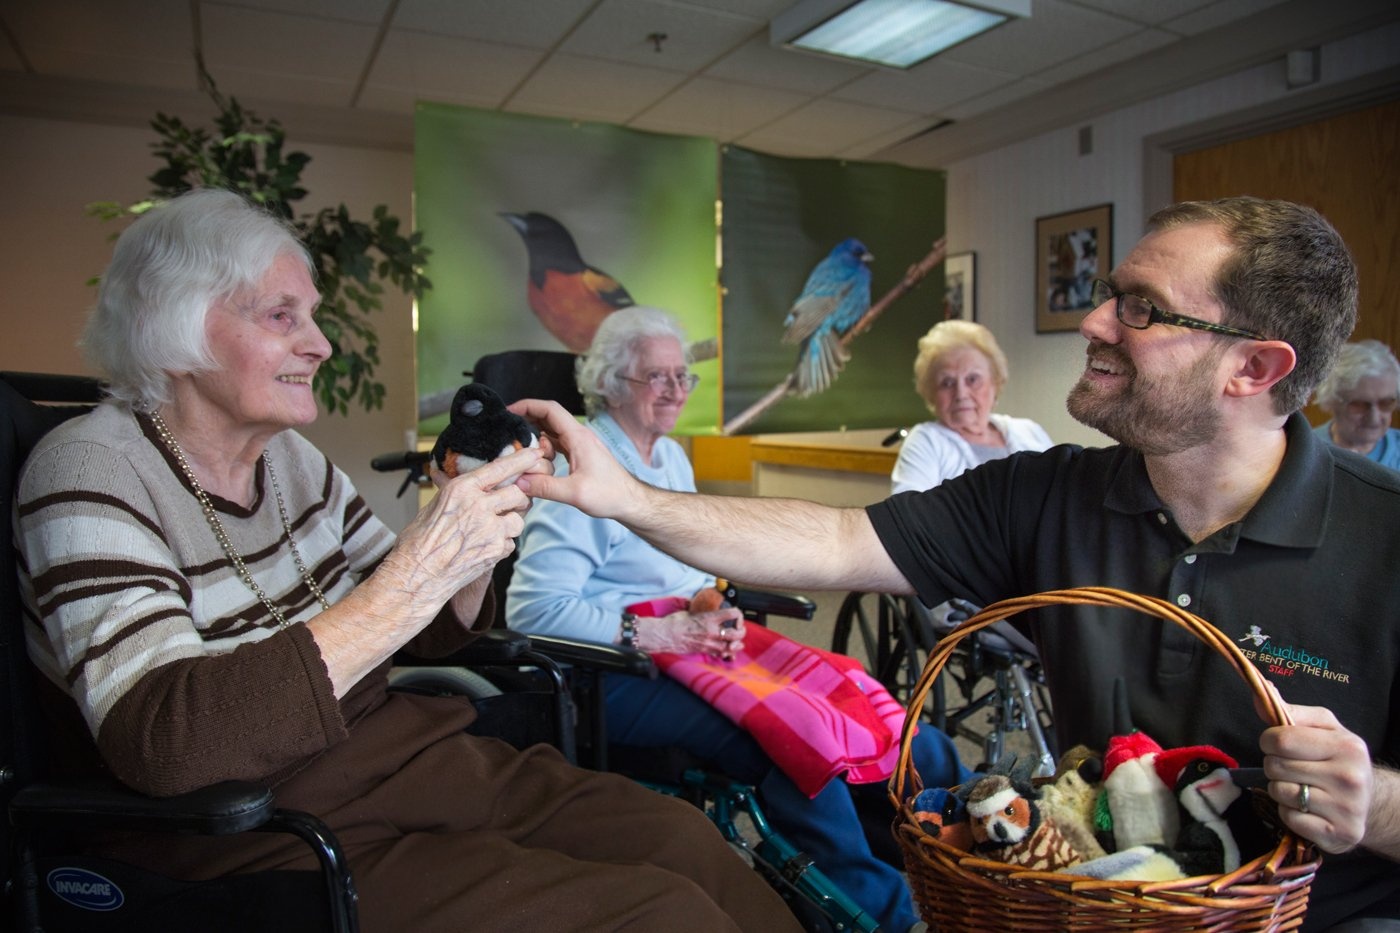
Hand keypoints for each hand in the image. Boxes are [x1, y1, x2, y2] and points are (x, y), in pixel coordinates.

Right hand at [380, 446, 543, 611]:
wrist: (417, 576)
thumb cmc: (418, 542)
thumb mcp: (432, 506)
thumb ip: (451, 491)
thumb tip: (446, 476)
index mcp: (462, 490)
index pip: (499, 468)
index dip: (521, 459)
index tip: (535, 453)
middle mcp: (478, 506)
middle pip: (518, 494)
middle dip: (517, 499)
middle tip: (508, 505)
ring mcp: (490, 530)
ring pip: (519, 519)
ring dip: (510, 523)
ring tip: (492, 528)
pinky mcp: (496, 551)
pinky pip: (511, 542)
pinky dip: (502, 544)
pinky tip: (484, 546)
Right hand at [509, 399, 637, 519]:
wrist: (629, 501)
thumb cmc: (609, 494)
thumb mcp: (575, 493)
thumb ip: (545, 487)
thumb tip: (519, 481)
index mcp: (578, 437)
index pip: (550, 410)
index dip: (528, 405)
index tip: (509, 411)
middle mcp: (579, 436)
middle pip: (549, 417)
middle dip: (527, 419)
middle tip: (507, 429)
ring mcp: (580, 444)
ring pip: (552, 430)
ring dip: (535, 434)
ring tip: (517, 446)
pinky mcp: (580, 454)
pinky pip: (557, 442)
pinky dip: (544, 446)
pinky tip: (535, 458)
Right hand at [638, 607, 744, 658]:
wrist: (665, 635)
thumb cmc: (674, 622)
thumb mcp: (690, 612)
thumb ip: (700, 611)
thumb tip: (702, 605)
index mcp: (709, 618)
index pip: (732, 614)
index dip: (738, 614)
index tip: (736, 615)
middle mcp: (712, 631)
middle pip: (736, 634)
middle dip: (741, 632)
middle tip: (739, 629)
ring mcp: (708, 643)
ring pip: (731, 647)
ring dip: (737, 645)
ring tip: (738, 642)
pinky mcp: (704, 650)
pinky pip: (720, 654)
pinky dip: (727, 653)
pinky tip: (728, 651)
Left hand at [1256, 681, 1371, 853]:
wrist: (1369, 801)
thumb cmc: (1338, 758)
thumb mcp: (1322, 728)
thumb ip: (1290, 711)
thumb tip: (1261, 690)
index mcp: (1347, 746)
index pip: (1281, 739)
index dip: (1269, 741)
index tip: (1277, 745)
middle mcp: (1350, 778)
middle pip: (1276, 766)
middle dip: (1275, 765)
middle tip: (1293, 768)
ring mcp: (1346, 809)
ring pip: (1280, 792)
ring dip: (1280, 789)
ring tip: (1301, 787)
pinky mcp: (1338, 834)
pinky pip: (1289, 818)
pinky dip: (1290, 813)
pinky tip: (1307, 808)